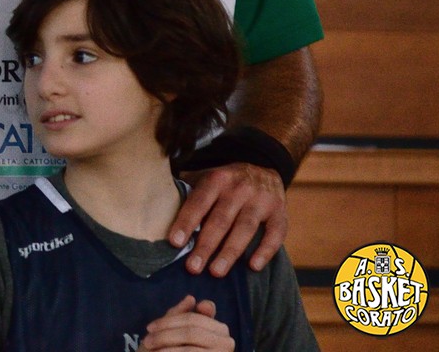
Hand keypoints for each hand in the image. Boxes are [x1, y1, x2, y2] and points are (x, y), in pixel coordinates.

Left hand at [139, 295, 235, 349]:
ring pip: (190, 346)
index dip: (169, 321)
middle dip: (165, 334)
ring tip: (150, 348)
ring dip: (166, 346)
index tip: (150, 327)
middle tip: (147, 340)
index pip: (194, 319)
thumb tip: (191, 298)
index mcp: (219, 331)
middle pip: (192, 331)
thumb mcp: (173, 335)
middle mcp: (227, 343)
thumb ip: (182, 317)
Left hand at [169, 162, 286, 275]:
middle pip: (220, 220)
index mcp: (216, 179)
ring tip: (216, 272)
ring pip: (245, 228)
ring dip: (230, 252)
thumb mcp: (207, 177)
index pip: (198, 202)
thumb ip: (188, 191)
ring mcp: (261, 200)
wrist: (265, 167)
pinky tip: (253, 267)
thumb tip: (157, 209)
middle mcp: (239, 189)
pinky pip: (275, 233)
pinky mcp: (280, 212)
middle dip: (206, 245)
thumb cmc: (226, 181)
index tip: (174, 243)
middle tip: (192, 267)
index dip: (186, 222)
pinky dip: (265, 250)